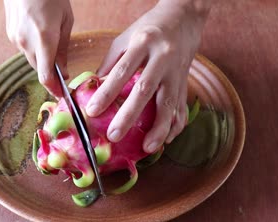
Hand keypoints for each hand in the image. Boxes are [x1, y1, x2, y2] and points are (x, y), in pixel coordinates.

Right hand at [4, 0, 72, 96]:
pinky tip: (40, 36)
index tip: (62, 95)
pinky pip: (25, 49)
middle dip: (51, 75)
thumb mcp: (66, 21)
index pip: (46, 77)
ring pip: (32, 60)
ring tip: (52, 47)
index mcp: (44, 39)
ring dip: (42, 60)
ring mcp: (15, 39)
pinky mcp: (10, 34)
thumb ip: (63, 49)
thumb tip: (64, 72)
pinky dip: (34, 49)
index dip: (54, 90)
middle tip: (63, 76)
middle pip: (39, 70)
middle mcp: (27, 42)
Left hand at [85, 0, 211, 152]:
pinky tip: (167, 139)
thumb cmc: (149, 28)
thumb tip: (94, 85)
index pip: (122, 71)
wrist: (185, 17)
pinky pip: (182, 107)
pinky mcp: (185, 81)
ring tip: (147, 148)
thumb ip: (110, 61)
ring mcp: (177, 71)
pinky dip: (175, 125)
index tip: (92, 111)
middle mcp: (162, 57)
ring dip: (158, 128)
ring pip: (169, 103)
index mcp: (143, 43)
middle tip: (114, 136)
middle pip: (145, 90)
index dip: (107, 92)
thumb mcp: (126, 37)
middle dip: (129, 116)